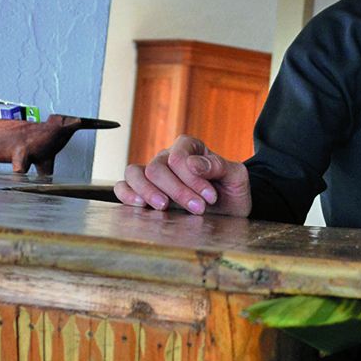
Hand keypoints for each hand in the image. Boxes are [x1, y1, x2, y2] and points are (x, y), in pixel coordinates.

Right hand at [112, 135, 252, 216]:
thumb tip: (192, 163)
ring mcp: (153, 175)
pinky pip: (123, 187)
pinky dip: (127, 195)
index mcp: (189, 148)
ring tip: (164, 207)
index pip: (178, 157)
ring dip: (148, 192)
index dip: (192, 178)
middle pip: (157, 168)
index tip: (210, 197)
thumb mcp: (236, 177)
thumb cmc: (231, 192)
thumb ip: (218, 166)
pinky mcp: (143, 193)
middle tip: (198, 209)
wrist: (230, 212)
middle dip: (177, 191)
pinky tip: (140, 206)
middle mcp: (168, 158)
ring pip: (135, 173)